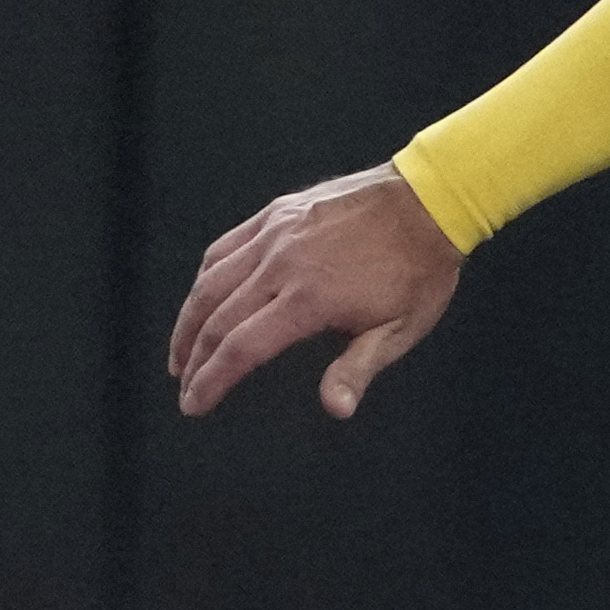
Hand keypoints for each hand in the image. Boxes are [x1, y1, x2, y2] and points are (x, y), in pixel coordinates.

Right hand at [170, 164, 464, 419]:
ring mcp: (274, 235)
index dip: (211, 381)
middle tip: (183, 386)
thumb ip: (358, 368)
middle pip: (217, 319)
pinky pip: (225, 249)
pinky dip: (205, 278)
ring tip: (180, 353)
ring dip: (188, 321)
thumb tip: (335, 408)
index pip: (241, 349)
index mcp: (309, 299)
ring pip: (210, 283)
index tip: (193, 405)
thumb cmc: (420, 269)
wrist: (429, 200)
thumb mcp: (400, 328)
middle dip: (193, 359)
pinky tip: (202, 299)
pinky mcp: (275, 214)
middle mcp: (281, 265)